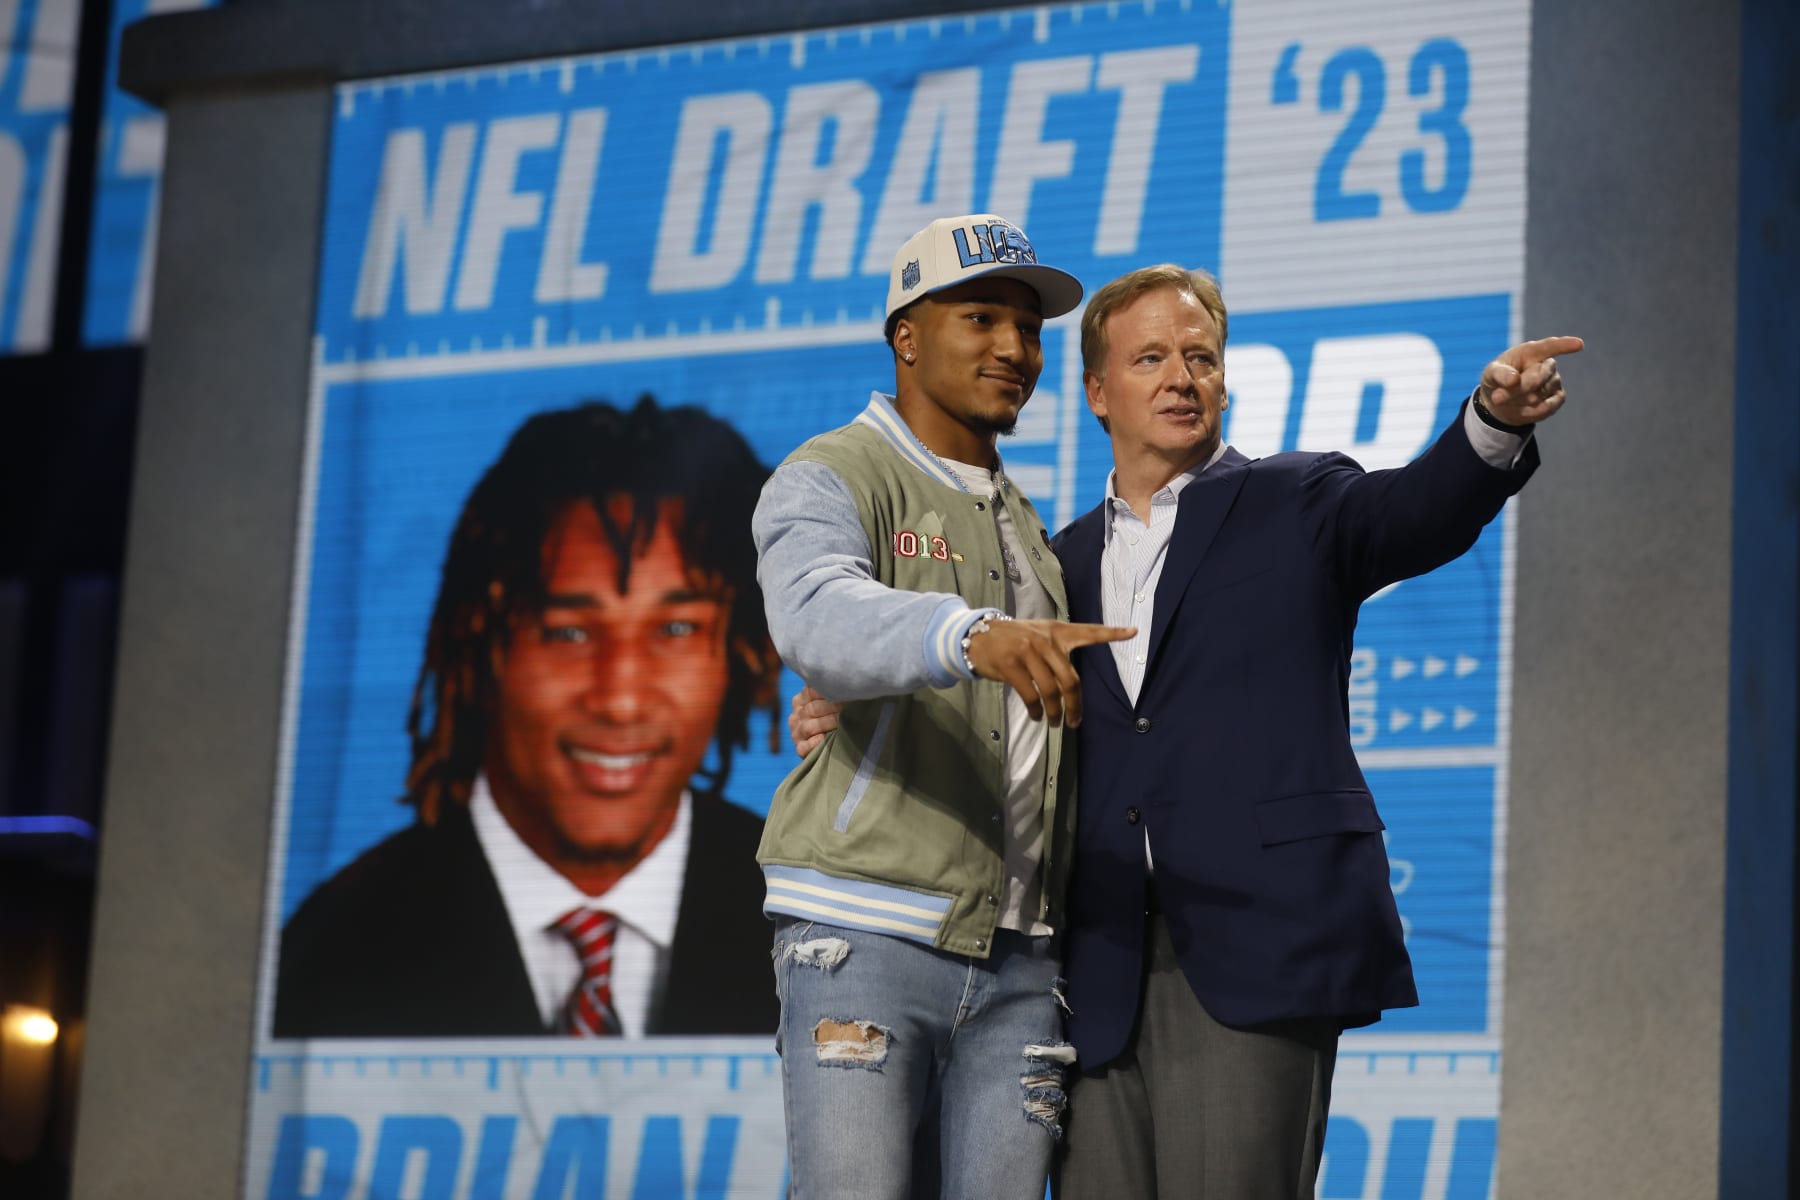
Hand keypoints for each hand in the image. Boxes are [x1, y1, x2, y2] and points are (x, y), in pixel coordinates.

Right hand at [788, 686, 840, 757]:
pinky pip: (804, 747)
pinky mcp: (800, 748)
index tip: (844, 692)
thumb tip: (845, 683)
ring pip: (808, 727)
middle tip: (848, 706)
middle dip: (832, 707)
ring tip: (842, 721)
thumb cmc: (834, 716)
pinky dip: (814, 743)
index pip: (811, 692)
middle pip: (812, 709)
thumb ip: (831, 693)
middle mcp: (796, 716)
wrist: (829, 743)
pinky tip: (824, 738)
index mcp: (800, 700)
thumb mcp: (829, 701)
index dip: (829, 692)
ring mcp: (796, 733)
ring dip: (827, 723)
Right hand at [965, 619, 1135, 726]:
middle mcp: (1045, 640)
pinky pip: (1031, 695)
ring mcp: (1027, 651)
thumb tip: (1069, 688)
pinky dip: (1036, 711)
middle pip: (1071, 679)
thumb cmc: (1011, 640)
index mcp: (1056, 631)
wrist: (977, 636)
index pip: (1089, 632)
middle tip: (1075, 722)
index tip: (1133, 631)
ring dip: (1054, 713)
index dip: (1112, 633)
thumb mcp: (1036, 635)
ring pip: (1051, 691)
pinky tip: (1036, 716)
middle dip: (1075, 706)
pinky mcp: (1011, 665)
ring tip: (1053, 722)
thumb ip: (1055, 653)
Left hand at [1477, 335, 1583, 425]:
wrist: (1500, 402)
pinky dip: (1529, 411)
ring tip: (1507, 400)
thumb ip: (1500, 374)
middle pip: (1538, 376)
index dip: (1564, 345)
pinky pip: (1547, 407)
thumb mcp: (1490, 374)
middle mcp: (1547, 364)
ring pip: (1539, 394)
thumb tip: (1514, 380)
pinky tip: (1520, 408)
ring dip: (1518, 401)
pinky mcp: (1558, 398)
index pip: (1550, 346)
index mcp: (1531, 351)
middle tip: (1497, 397)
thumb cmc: (1496, 380)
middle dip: (1516, 389)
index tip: (1579, 344)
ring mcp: (1555, 381)